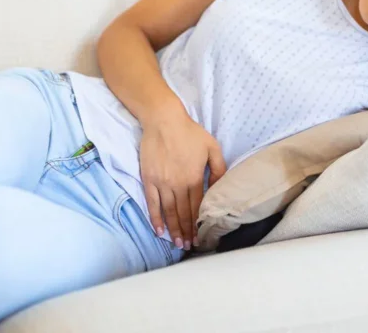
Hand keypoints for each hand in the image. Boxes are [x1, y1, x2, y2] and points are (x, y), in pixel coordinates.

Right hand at [139, 111, 226, 249]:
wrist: (163, 120)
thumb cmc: (190, 132)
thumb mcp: (212, 147)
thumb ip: (218, 169)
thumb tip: (219, 187)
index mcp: (194, 178)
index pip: (196, 208)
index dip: (198, 224)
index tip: (200, 237)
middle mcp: (178, 184)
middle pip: (182, 214)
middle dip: (186, 232)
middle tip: (189, 246)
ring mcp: (162, 183)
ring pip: (168, 212)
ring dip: (173, 229)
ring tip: (177, 243)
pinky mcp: (149, 179)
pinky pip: (152, 203)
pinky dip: (155, 218)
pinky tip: (159, 230)